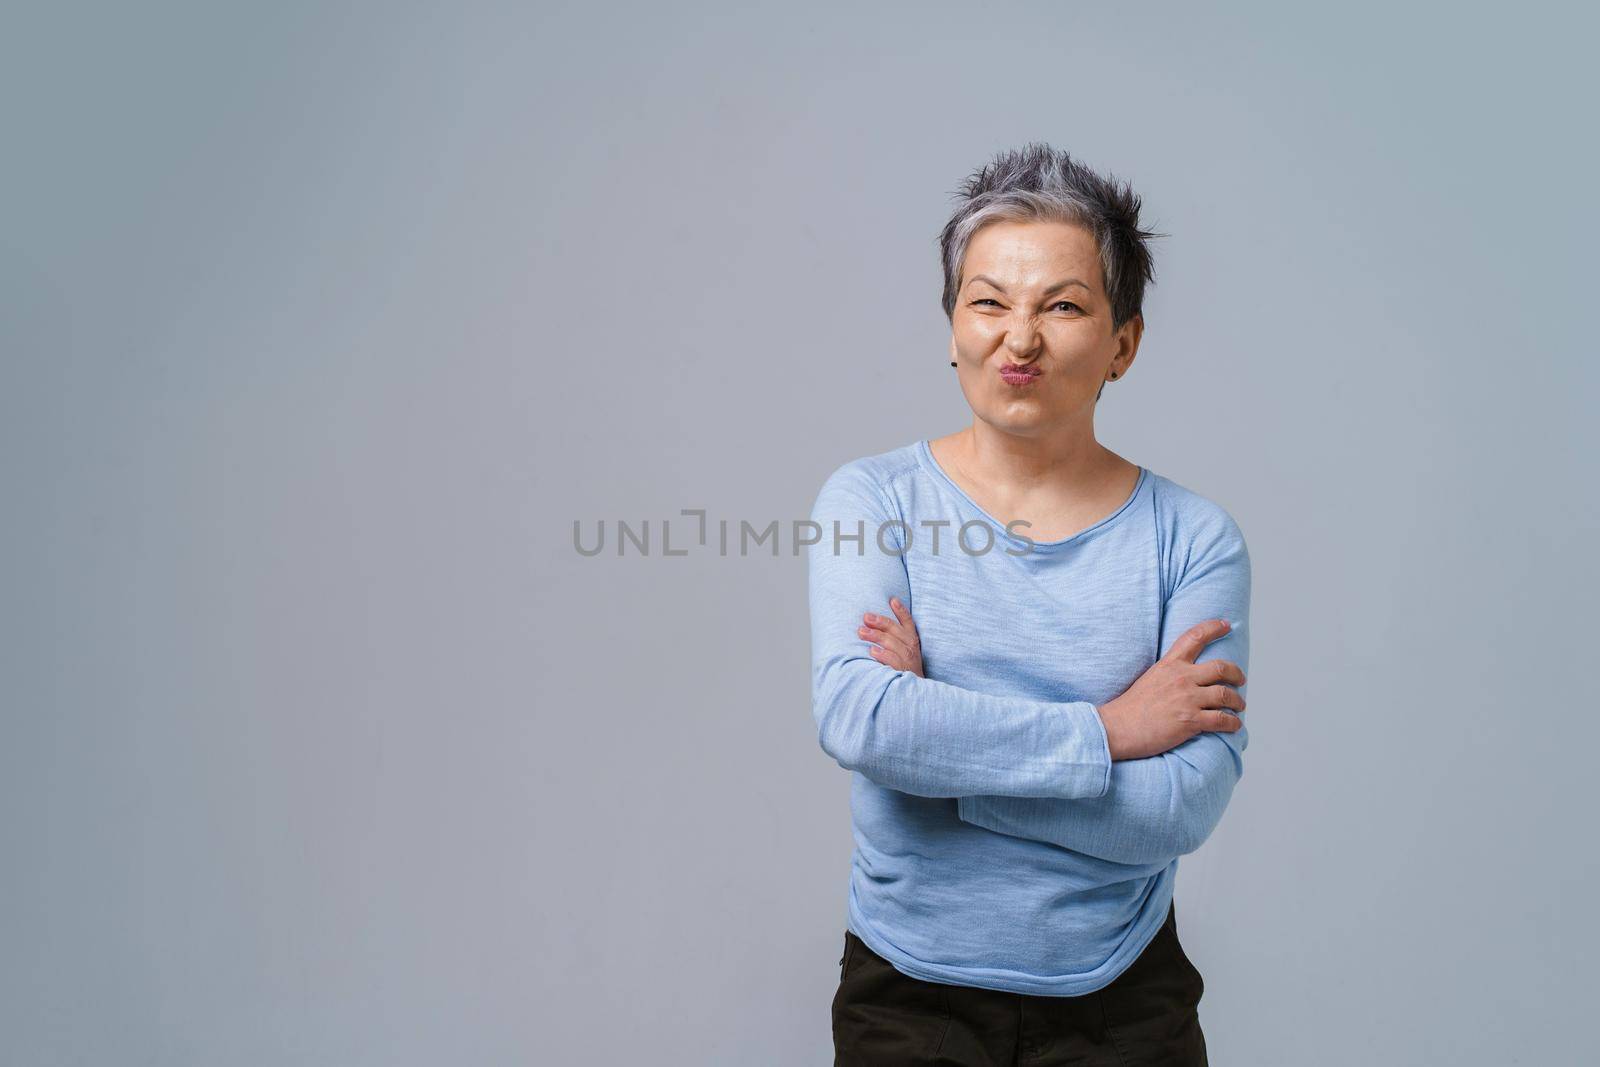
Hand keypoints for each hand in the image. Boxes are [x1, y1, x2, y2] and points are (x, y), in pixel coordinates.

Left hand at [858, 596, 924, 677]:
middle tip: (865, 617)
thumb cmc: (905, 666)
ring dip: (876, 636)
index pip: (908, 622)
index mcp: (912, 639)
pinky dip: (883, 655)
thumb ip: (894, 636)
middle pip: (896, 630)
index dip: (901, 610)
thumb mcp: (904, 649)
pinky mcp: (902, 671)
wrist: (913, 691)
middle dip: (880, 622)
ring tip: (861, 632)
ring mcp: (907, 660)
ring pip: (892, 643)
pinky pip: (892, 661)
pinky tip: (872, 651)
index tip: (892, 600)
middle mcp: (911, 647)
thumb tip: (872, 621)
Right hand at [1096, 618, 1245, 760]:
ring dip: (1237, 702)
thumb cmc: (1132, 707)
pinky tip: (1233, 725)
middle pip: (1222, 668)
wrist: (1118, 728)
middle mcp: (1181, 678)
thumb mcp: (1150, 677)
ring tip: (1239, 707)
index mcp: (1170, 664)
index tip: (1226, 625)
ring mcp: (1187, 699)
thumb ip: (1170, 672)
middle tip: (1241, 680)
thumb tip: (1188, 676)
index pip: (1195, 637)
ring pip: (1226, 695)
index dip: (1213, 628)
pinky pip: (1222, 720)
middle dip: (1237, 674)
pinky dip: (1232, 723)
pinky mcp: (1190, 721)